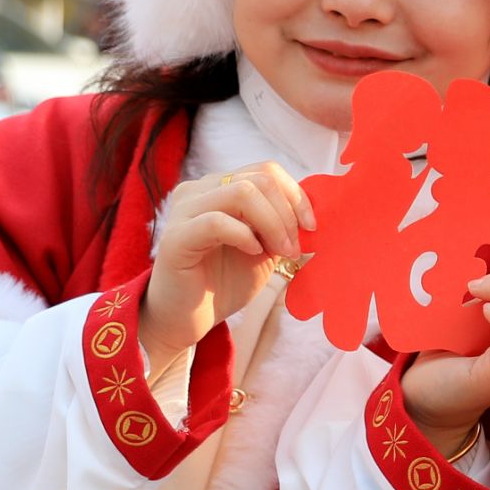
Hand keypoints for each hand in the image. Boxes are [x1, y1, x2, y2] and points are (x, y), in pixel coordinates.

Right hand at [144, 161, 312, 364]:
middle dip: (287, 214)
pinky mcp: (175, 238)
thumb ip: (282, 226)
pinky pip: (216, 222)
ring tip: (279, 253)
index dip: (295, 196)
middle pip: (259, 179)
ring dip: (272, 224)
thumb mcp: (265, 249)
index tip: (311, 228)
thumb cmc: (224, 283)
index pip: (266, 171)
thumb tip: (314, 215)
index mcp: (220, 187)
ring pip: (242, 193)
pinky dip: (245, 235)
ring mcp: (184, 211)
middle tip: (293, 249)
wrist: (188, 319)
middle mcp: (199, 190)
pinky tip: (254, 252)